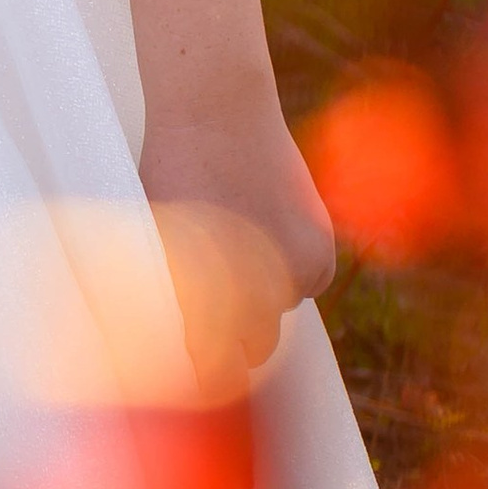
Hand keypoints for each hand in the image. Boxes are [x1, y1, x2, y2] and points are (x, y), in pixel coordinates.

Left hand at [140, 103, 334, 396]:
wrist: (218, 110)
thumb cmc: (174, 171)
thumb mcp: (166, 241)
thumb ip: (185, 298)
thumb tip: (197, 345)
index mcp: (208, 297)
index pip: (214, 369)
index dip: (207, 373)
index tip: (203, 378)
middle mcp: (255, 294)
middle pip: (253, 350)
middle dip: (236, 339)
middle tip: (220, 311)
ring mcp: (293, 274)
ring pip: (280, 312)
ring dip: (265, 297)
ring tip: (237, 243)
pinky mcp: (321, 254)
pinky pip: (309, 284)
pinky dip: (292, 269)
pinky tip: (268, 229)